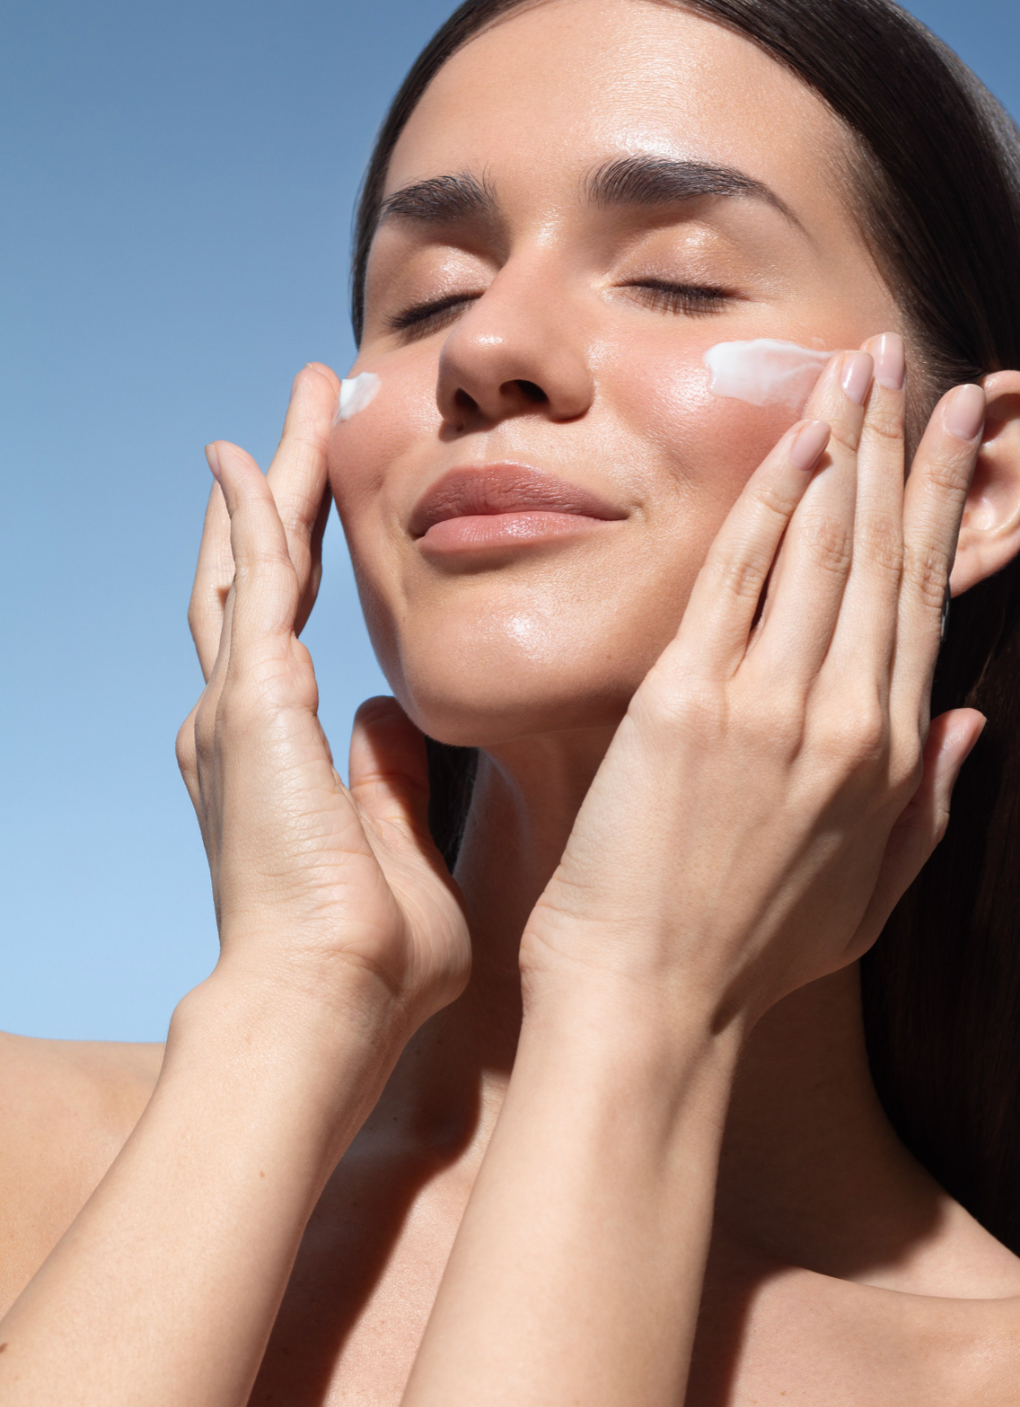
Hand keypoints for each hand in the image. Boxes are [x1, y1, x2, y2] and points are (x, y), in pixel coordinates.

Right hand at [176, 365, 469, 1081]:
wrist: (326, 1002)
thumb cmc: (370, 964)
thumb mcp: (397, 858)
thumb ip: (387, 788)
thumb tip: (390, 719)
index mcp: (269, 764)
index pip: (276, 639)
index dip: (285, 571)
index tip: (303, 516)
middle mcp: (237, 724)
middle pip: (251, 582)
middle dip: (270, 502)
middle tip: (283, 429)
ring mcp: (236, 708)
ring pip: (254, 560)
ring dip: (271, 480)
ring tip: (295, 405)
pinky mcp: (252, 698)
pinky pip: (256, 576)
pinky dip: (253, 508)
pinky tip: (255, 450)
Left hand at [521, 340, 984, 1036]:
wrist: (649, 1004)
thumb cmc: (746, 957)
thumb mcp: (868, 898)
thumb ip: (928, 806)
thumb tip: (972, 723)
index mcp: (887, 759)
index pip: (923, 602)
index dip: (942, 507)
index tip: (958, 435)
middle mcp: (842, 718)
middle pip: (886, 554)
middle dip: (907, 448)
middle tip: (920, 365)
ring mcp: (768, 704)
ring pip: (825, 545)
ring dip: (849, 444)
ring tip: (865, 367)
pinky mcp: (688, 702)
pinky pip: (740, 574)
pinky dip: (771, 498)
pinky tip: (795, 435)